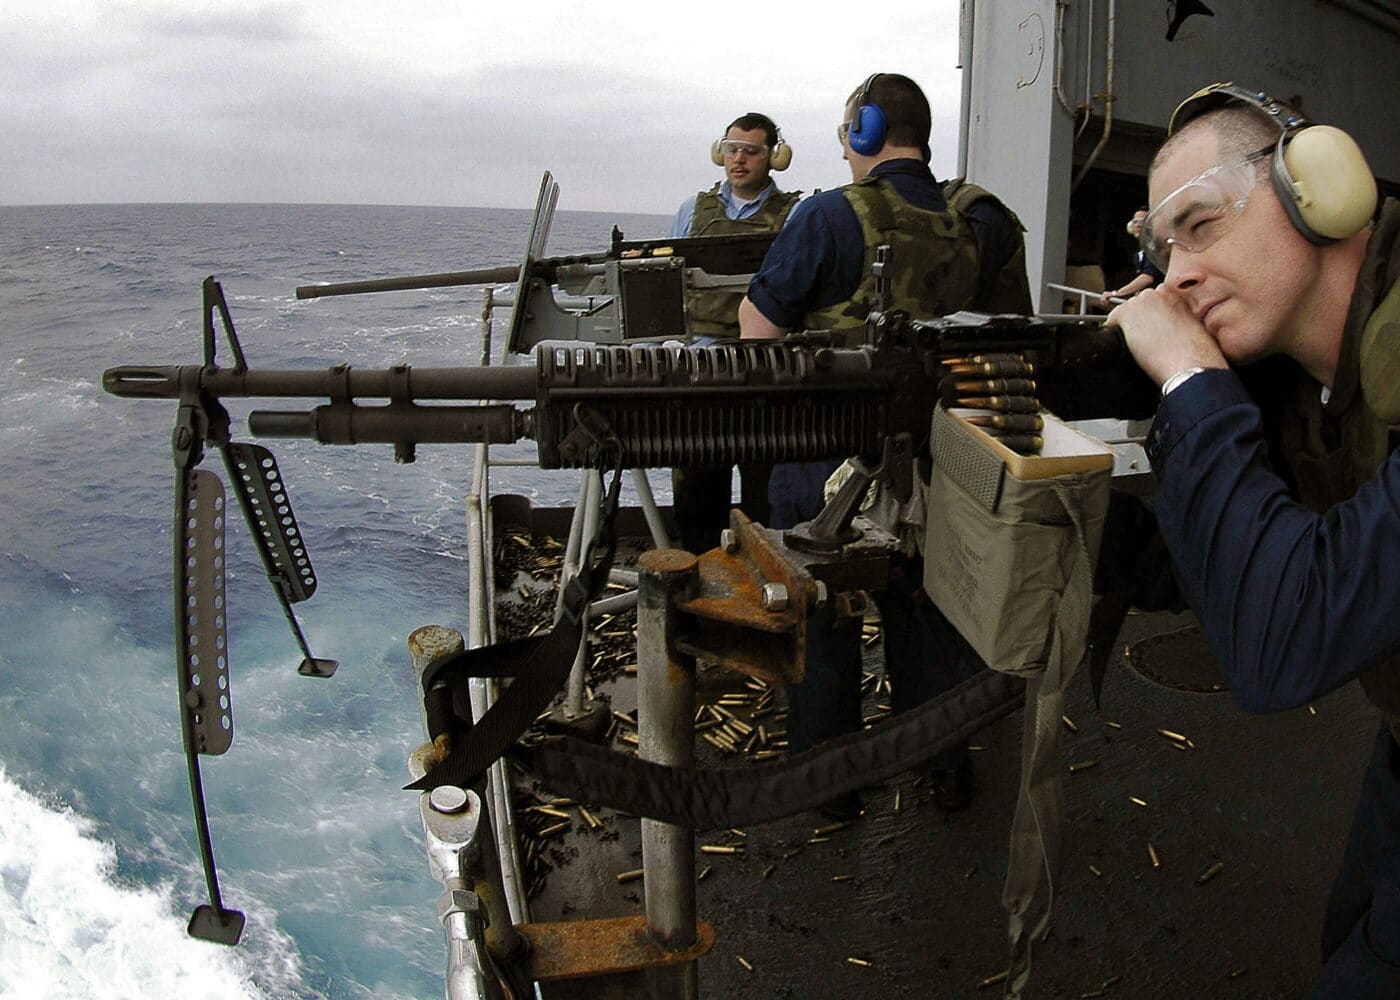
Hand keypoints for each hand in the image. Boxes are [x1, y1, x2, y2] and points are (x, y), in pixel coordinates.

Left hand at [1106, 286, 1226, 386]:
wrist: (1190, 363)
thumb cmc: (1196, 354)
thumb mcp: (1193, 330)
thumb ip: (1178, 322)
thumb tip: (1166, 331)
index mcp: (1178, 297)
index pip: (1155, 302)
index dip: (1150, 319)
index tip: (1151, 331)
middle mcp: (1160, 294)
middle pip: (1139, 305)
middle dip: (1138, 322)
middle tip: (1145, 341)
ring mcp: (1143, 301)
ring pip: (1126, 312)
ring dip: (1128, 328)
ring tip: (1139, 347)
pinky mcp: (1127, 312)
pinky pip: (1111, 321)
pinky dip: (1112, 332)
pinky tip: (1125, 346)